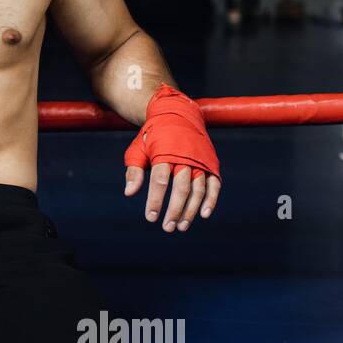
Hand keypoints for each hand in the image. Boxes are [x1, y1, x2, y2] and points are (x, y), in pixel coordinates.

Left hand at [122, 84, 221, 231]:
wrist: (177, 115)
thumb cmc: (153, 136)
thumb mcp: (138, 149)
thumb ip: (134, 171)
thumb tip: (129, 193)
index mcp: (164, 153)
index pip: (160, 181)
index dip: (155, 200)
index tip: (150, 217)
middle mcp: (185, 157)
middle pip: (181, 188)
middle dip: (175, 210)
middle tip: (167, 227)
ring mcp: (200, 160)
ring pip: (198, 189)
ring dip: (191, 210)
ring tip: (181, 226)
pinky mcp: (211, 164)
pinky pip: (214, 184)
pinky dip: (211, 200)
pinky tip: (204, 214)